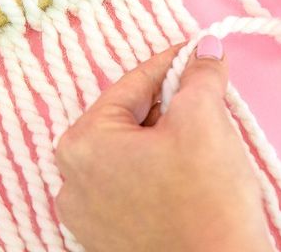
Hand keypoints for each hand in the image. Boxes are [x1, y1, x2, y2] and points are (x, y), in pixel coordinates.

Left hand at [55, 36, 272, 251]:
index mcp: (84, 144)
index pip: (133, 84)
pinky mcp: (110, 238)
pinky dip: (160, 169)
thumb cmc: (206, 200)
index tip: (197, 52)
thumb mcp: (206, 118)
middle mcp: (72, 180)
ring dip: (166, 136)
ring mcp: (88, 215)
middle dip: (170, 103)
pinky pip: (133, 184)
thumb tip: (204, 48)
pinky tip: (191, 173)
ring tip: (204, 138)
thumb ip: (200, 74)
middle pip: (130, 118)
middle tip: (207, 97)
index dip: (172, 63)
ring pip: (132, 151)